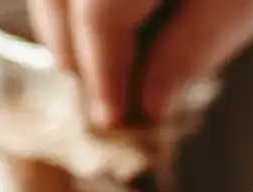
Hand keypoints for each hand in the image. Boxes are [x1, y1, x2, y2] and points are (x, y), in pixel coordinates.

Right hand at [28, 0, 252, 125]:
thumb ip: (192, 52)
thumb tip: (146, 106)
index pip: (99, 20)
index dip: (106, 79)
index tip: (116, 120)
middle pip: (60, 0)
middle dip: (86, 52)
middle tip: (120, 92)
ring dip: (77, 19)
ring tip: (122, 49)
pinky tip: (122, 5)